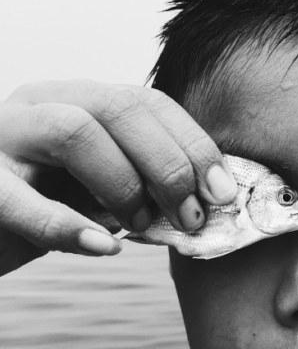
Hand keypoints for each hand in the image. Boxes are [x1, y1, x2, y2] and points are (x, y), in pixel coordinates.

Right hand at [0, 79, 236, 275]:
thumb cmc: (39, 213)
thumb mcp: (94, 193)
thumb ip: (138, 187)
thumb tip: (204, 204)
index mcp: (74, 102)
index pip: (145, 102)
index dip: (192, 143)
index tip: (223, 191)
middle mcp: (38, 106)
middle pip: (117, 107)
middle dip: (168, 163)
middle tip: (191, 216)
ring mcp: (2, 137)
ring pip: (75, 131)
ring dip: (124, 183)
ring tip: (142, 225)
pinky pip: (19, 198)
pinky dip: (68, 225)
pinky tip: (102, 247)